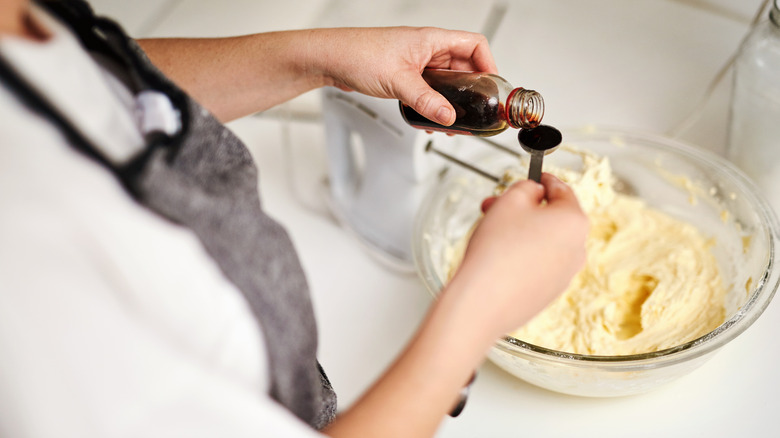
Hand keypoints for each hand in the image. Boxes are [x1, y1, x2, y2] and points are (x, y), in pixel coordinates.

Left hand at [309, 27, 496, 125]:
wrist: (330, 59)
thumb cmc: (358, 54)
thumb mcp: (398, 81)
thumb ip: (426, 101)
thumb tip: (448, 116)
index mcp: (432, 40)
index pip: (475, 46)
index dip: (489, 65)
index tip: (492, 88)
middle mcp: (427, 50)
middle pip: (464, 68)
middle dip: (470, 92)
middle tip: (473, 112)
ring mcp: (416, 63)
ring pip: (446, 82)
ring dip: (451, 102)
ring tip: (451, 122)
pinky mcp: (405, 76)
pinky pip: (429, 90)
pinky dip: (433, 105)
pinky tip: (428, 119)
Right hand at [448, 173, 588, 336]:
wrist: (482, 301)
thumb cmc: (497, 249)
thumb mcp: (510, 200)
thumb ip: (527, 187)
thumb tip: (535, 193)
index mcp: (574, 221)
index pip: (562, 190)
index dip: (544, 180)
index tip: (535, 178)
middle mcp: (578, 249)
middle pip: (553, 218)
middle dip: (525, 209)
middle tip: (498, 206)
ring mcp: (565, 274)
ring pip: (546, 242)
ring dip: (523, 232)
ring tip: (492, 232)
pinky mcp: (549, 293)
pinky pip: (539, 265)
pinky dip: (523, 257)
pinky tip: (498, 258)